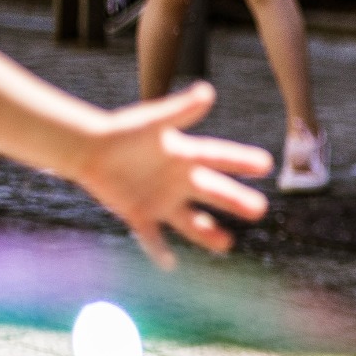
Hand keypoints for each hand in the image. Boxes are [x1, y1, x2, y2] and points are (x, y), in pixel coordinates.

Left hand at [69, 84, 272, 268]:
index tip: (266, 164)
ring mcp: (162, 200)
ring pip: (189, 220)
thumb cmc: (124, 131)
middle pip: (213, 192)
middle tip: (259, 209)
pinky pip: (152, 235)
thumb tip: (207, 92)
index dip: (242, 161)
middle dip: (236, 201)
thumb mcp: (154, 121)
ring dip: (206, 233)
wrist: (90, 150)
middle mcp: (180, 180)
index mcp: (186, 155)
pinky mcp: (139, 214)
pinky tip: (168, 264)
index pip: (220, 157)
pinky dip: (158, 250)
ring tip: (226, 245)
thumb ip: (180, 110)